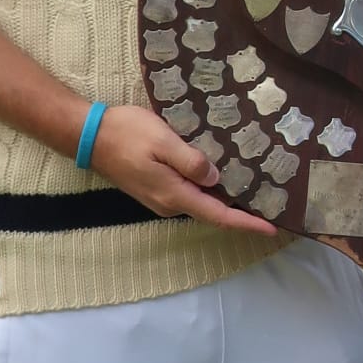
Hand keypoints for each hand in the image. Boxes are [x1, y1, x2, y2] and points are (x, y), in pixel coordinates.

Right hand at [87, 105, 277, 235]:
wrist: (90, 137)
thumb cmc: (127, 134)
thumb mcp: (163, 141)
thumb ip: (190, 161)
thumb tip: (216, 178)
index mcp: (174, 195)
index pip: (218, 215)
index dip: (247, 223)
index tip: (273, 227)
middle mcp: (169, 203)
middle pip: (213, 212)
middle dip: (242, 213)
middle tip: (271, 205)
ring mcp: (160, 197)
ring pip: (202, 202)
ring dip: (227, 199)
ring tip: (255, 190)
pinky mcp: (156, 187)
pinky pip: (190, 193)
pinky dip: (210, 189)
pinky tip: (223, 175)